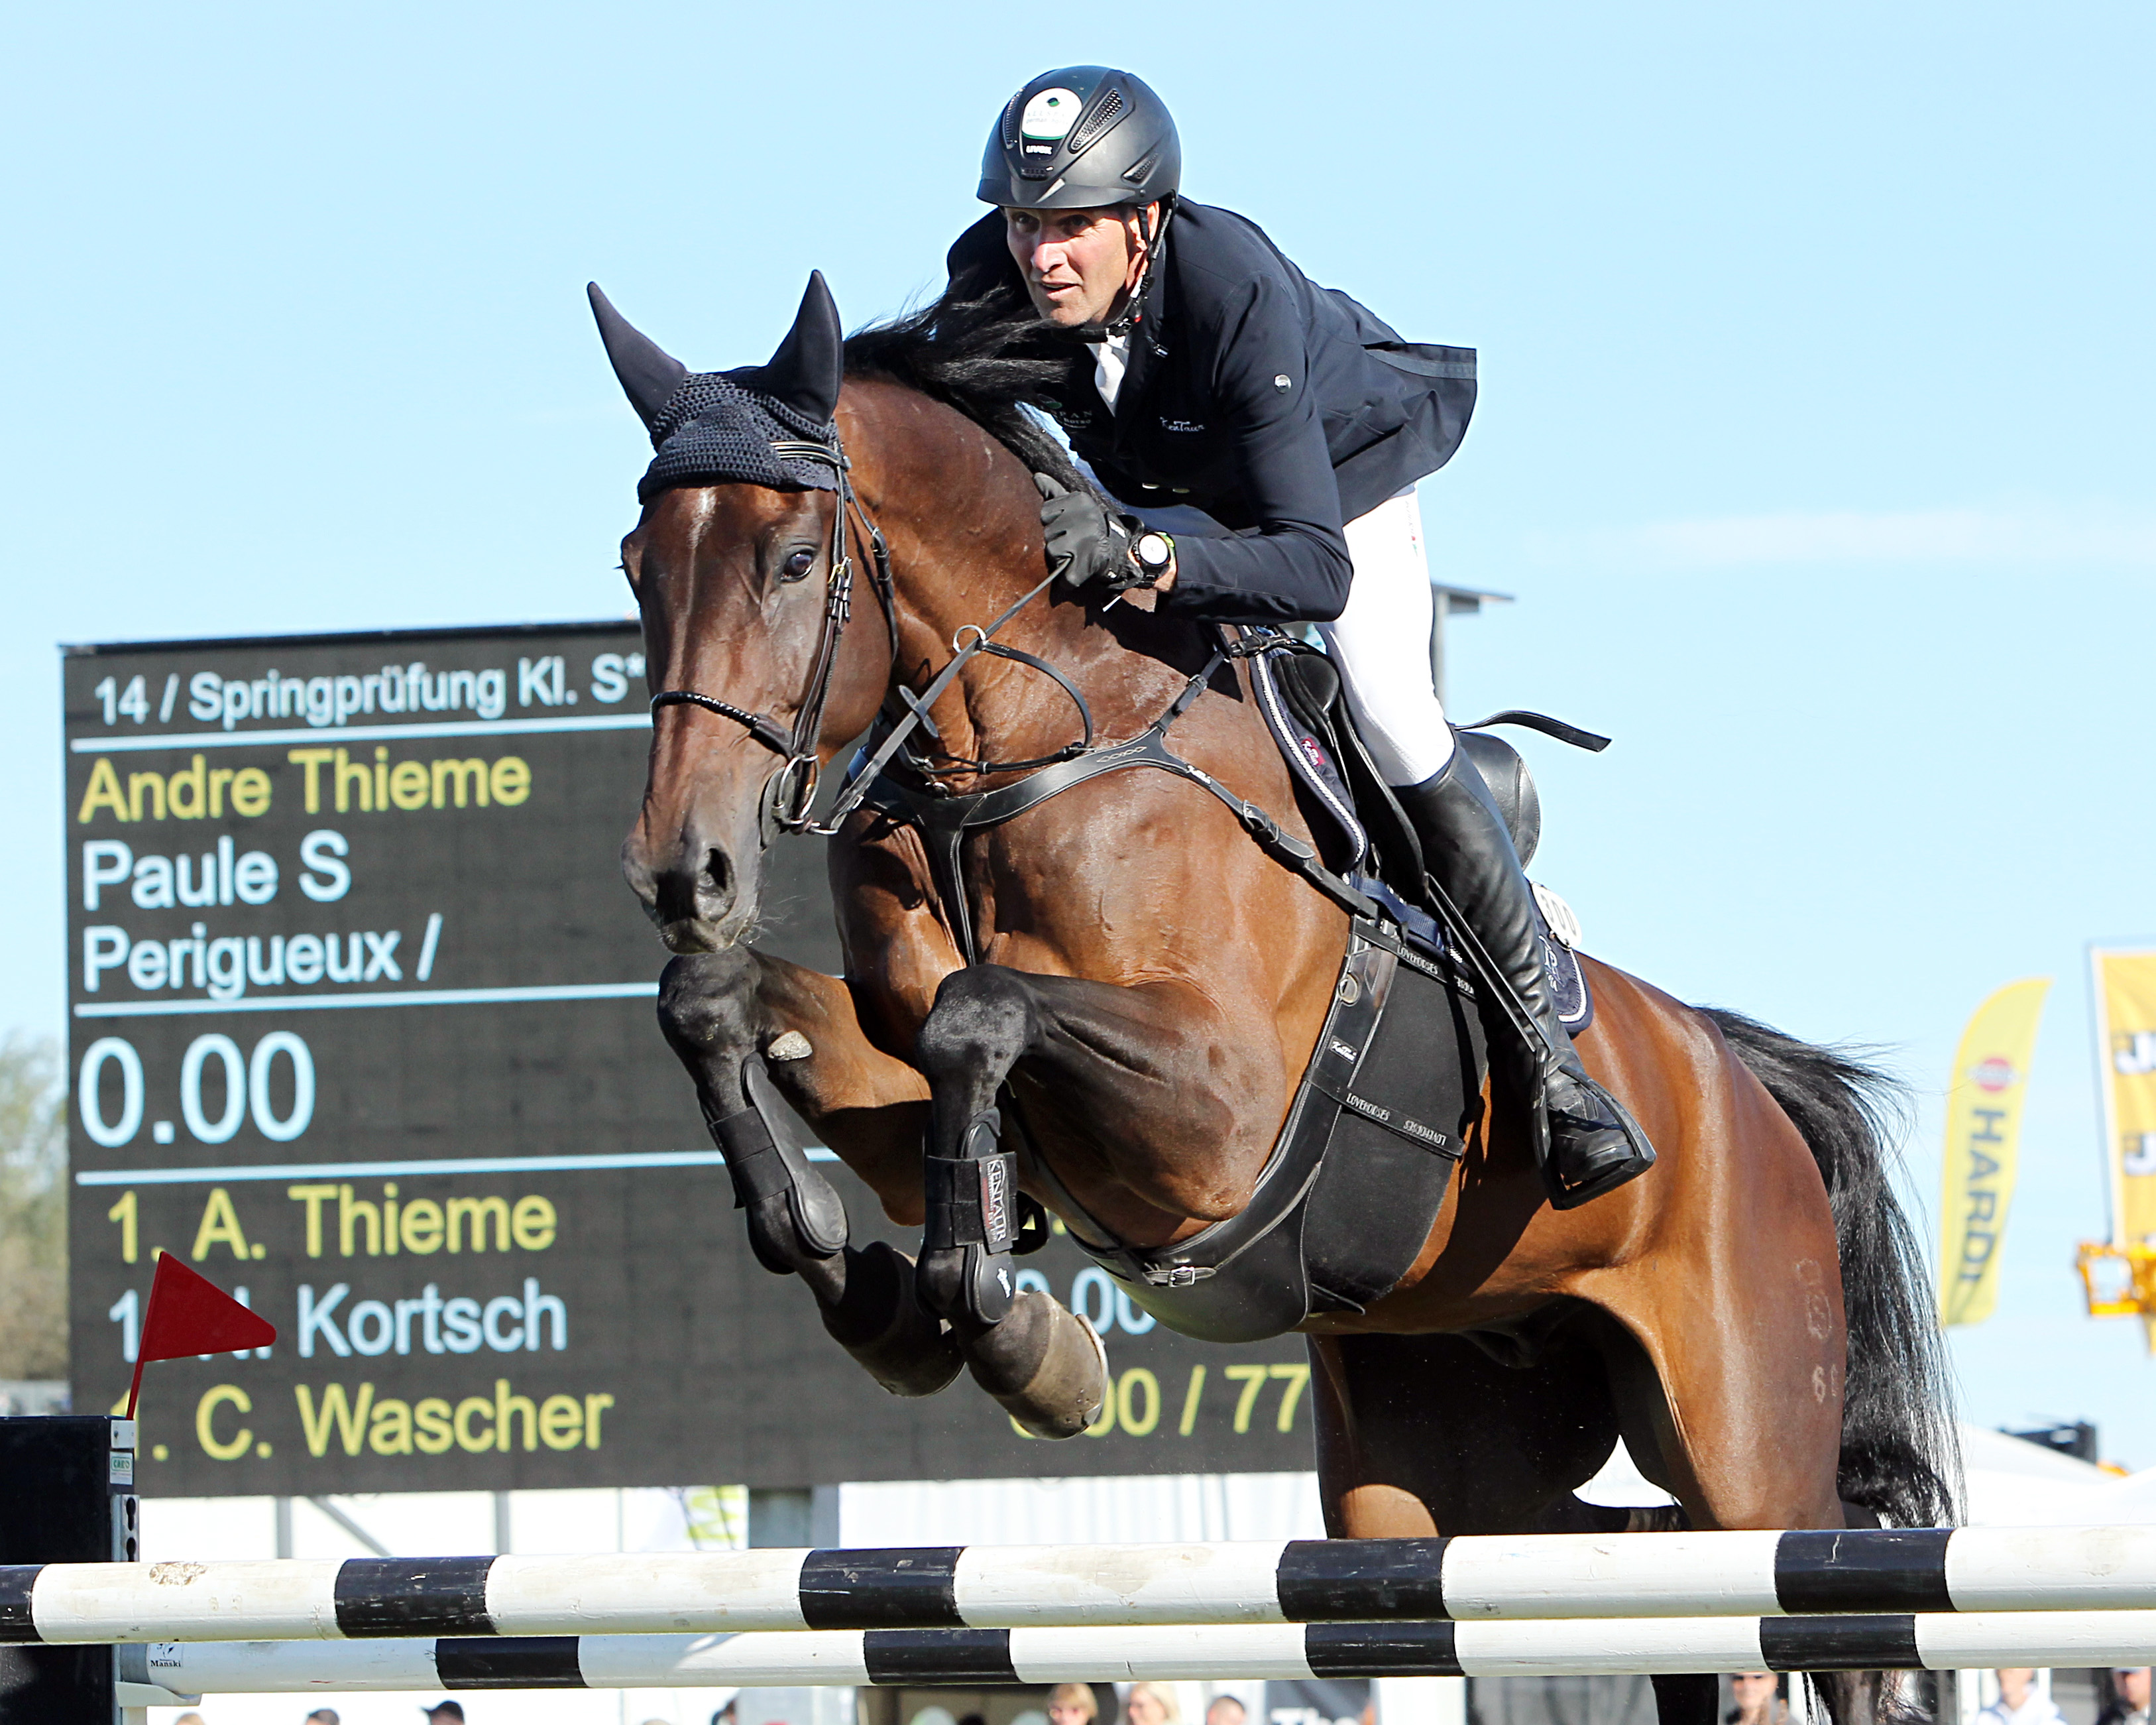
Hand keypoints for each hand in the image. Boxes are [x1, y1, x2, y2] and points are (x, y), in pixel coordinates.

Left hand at [1034, 473, 1148, 590]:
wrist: (1114, 554)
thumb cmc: (1087, 528)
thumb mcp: (1074, 505)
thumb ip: (1054, 492)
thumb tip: (1036, 476)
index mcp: (1080, 501)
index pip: (1046, 511)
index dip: (1053, 521)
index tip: (1069, 525)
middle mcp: (1085, 518)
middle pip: (1047, 530)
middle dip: (1056, 537)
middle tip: (1074, 539)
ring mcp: (1085, 541)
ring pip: (1051, 549)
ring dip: (1059, 554)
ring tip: (1075, 551)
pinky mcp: (1083, 565)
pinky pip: (1059, 570)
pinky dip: (1064, 574)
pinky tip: (1075, 566)